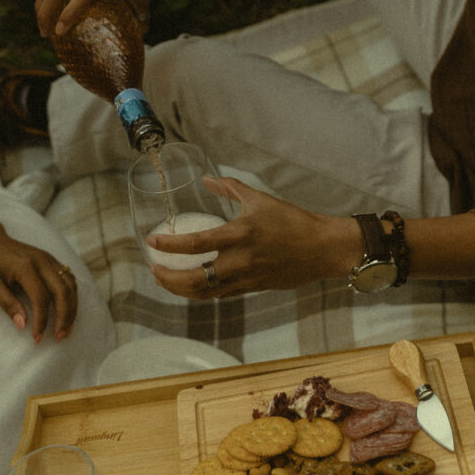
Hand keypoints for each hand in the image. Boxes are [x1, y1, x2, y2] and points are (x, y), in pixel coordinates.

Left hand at [0, 228, 77, 343]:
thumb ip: (7, 303)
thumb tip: (23, 325)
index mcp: (25, 266)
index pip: (40, 297)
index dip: (41, 320)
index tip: (37, 338)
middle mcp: (42, 261)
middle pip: (62, 291)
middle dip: (64, 317)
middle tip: (60, 337)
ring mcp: (49, 259)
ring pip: (70, 285)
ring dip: (72, 308)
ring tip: (67, 328)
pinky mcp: (52, 260)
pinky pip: (69, 279)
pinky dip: (72, 297)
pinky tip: (67, 311)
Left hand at [146, 177, 355, 298]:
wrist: (323, 249)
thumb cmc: (293, 221)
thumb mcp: (260, 199)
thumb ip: (230, 189)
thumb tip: (207, 179)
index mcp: (240, 235)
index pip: (196, 244)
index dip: (170, 246)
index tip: (152, 242)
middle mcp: (240, 261)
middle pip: (194, 280)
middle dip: (168, 279)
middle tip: (154, 269)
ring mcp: (246, 279)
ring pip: (205, 293)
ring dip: (180, 290)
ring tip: (166, 280)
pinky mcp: (253, 288)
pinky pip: (220, 295)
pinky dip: (201, 291)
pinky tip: (192, 284)